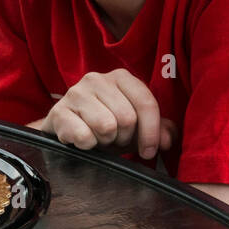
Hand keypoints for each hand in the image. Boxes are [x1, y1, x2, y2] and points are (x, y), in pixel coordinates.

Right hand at [31, 69, 177, 159]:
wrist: (67, 127)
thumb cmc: (105, 124)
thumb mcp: (135, 126)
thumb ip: (158, 130)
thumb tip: (169, 139)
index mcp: (120, 77)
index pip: (146, 102)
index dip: (151, 132)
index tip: (149, 151)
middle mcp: (97, 79)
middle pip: (127, 118)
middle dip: (124, 137)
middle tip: (116, 139)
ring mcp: (75, 93)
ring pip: (106, 126)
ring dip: (106, 141)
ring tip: (100, 138)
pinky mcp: (59, 112)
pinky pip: (85, 136)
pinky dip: (88, 145)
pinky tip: (84, 140)